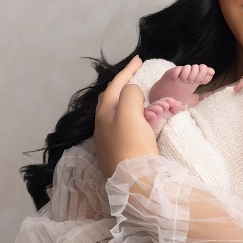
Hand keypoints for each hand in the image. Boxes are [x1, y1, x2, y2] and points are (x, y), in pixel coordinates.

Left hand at [94, 56, 159, 177]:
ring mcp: (107, 140)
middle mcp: (101, 125)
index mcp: (104, 112)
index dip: (127, 71)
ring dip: (128, 102)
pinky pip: (124, 127)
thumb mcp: (130, 112)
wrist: (134, 182)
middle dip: (123, 85)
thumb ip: (130, 94)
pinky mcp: (116, 153)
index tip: (139, 60)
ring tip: (141, 97)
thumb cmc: (132, 145)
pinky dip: (132, 118)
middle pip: (111, 98)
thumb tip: (132, 92)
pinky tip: (140, 122)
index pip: (115, 85)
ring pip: (117, 113)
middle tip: (137, 76)